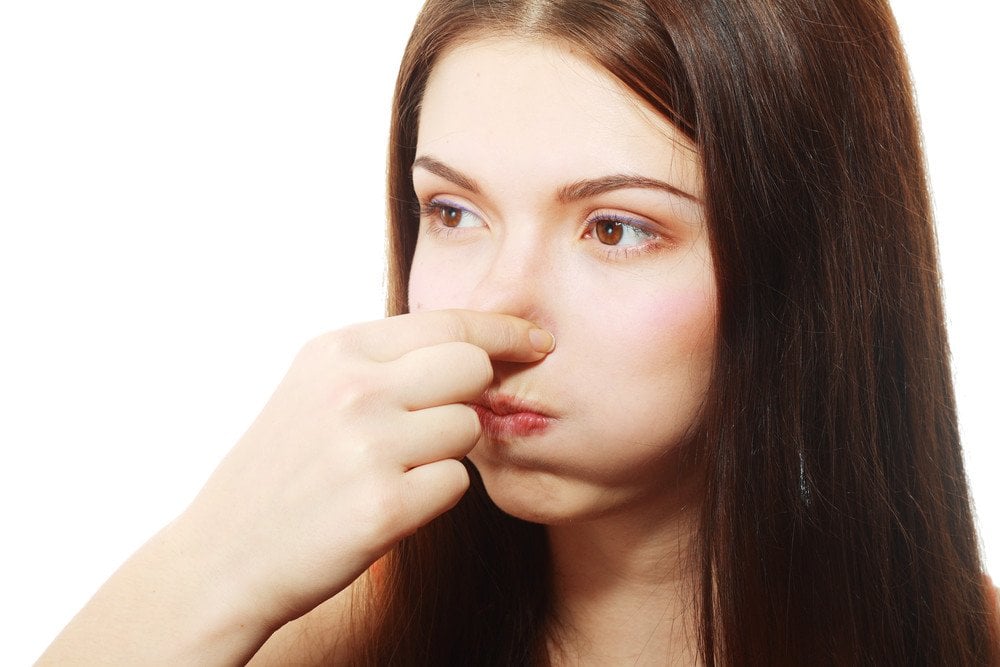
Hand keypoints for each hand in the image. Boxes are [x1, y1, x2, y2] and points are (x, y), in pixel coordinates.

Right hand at [181, 309, 554, 626]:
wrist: (224, 554)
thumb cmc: (282, 469)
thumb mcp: (315, 387)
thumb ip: (386, 361)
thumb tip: (476, 346)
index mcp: (337, 351)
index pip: (448, 322)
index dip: (502, 330)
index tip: (536, 340)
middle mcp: (354, 389)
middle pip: (472, 367)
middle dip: (472, 394)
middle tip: (438, 422)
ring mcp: (369, 447)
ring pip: (469, 427)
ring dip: (447, 451)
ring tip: (393, 469)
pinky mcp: (385, 507)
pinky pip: (458, 483)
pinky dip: (435, 495)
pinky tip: (388, 502)